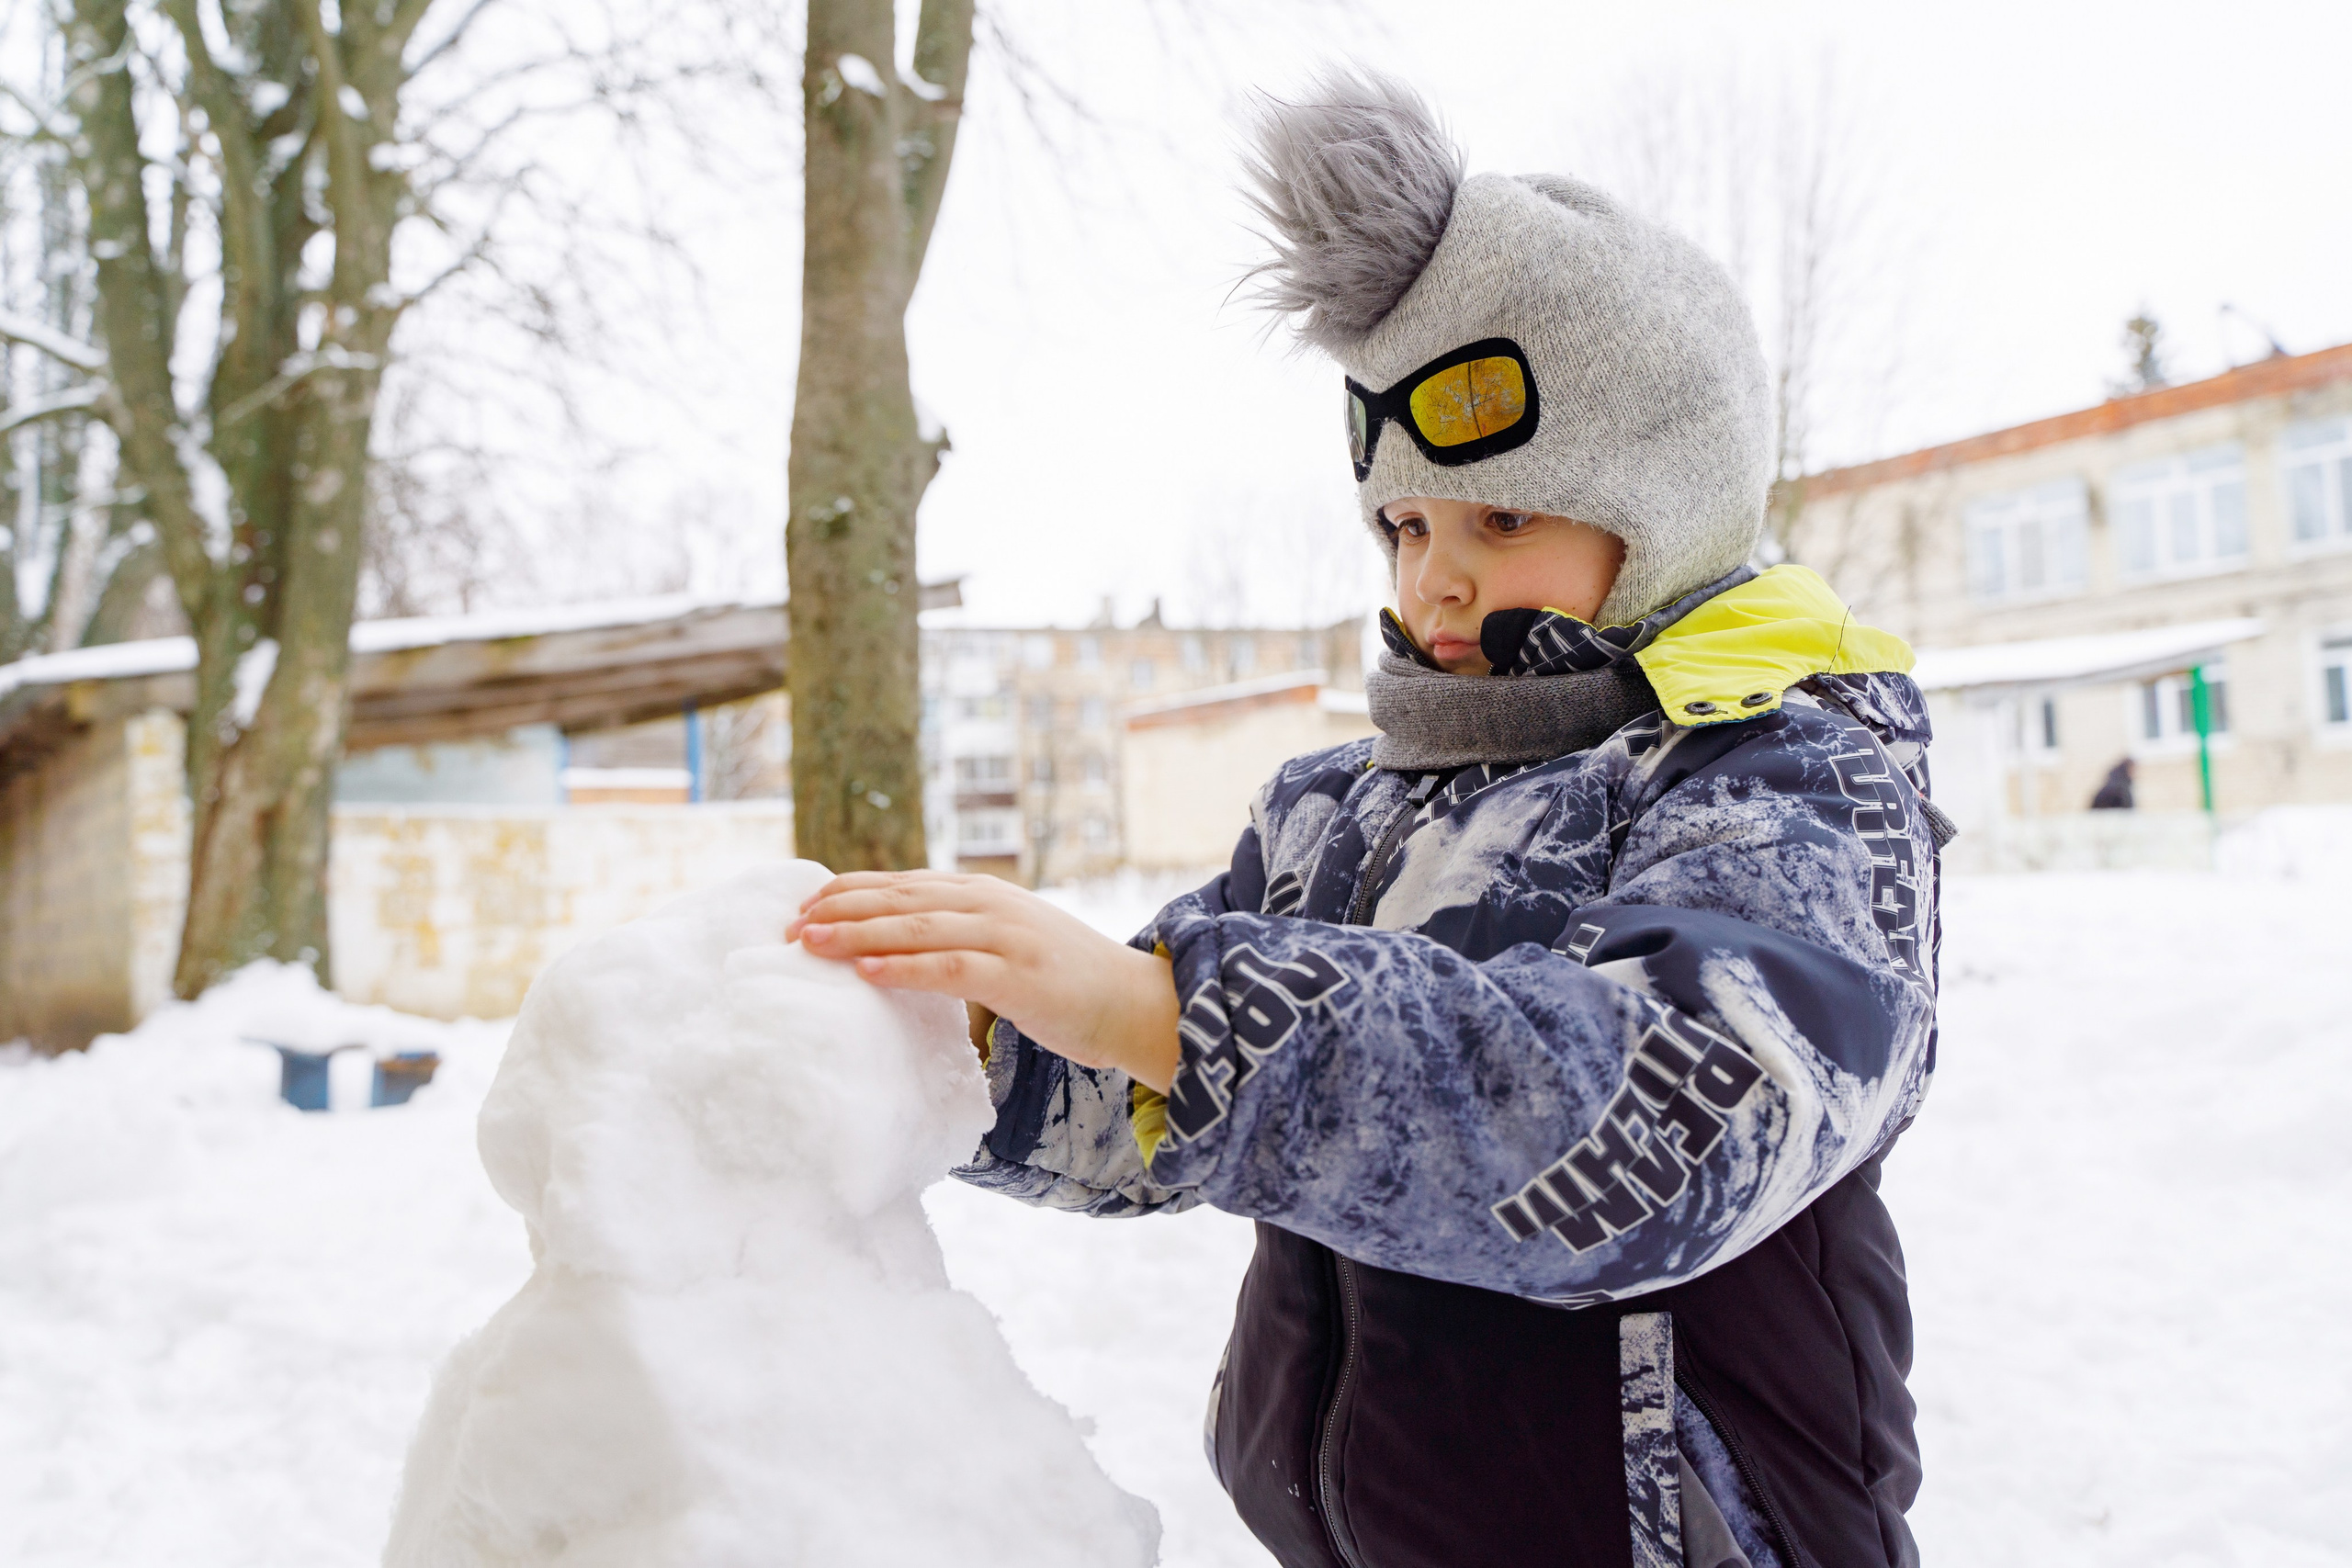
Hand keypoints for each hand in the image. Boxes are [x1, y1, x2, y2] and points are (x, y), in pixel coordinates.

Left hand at [787, 871, 1182, 1092]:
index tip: (804, 904)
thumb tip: (904, 948)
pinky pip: (950, 968)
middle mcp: (990, 904)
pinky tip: (867, 971)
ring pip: (917, 927)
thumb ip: (964, 936)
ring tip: (810, 941)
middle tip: (788, 924)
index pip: (905, 883)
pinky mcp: (1018, 975)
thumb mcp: (1010, 944)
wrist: (1134, 1003)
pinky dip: (905, 967)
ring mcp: (1006, 937)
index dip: (851, 890)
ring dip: (858, 933)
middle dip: (840, 909)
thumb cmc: (1068, 983)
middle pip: (901, 898)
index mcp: (985, 893)